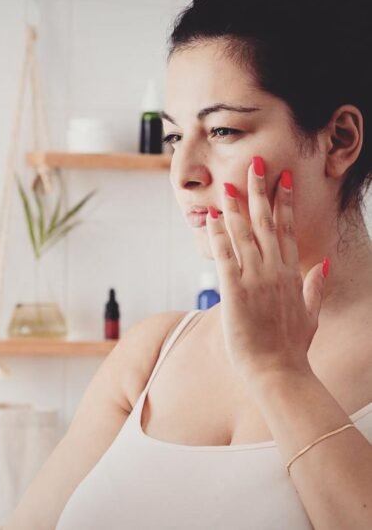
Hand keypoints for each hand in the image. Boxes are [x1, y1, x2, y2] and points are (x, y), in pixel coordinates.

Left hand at [205, 156, 327, 382]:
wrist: (279, 373)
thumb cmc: (291, 347)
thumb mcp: (311, 313)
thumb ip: (316, 286)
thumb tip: (325, 264)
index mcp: (292, 274)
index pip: (287, 229)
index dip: (284, 202)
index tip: (283, 179)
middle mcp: (275, 271)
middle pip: (266, 223)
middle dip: (260, 192)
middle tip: (255, 165)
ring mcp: (255, 280)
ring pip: (244, 235)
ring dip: (237, 207)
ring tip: (231, 183)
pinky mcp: (235, 292)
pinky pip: (225, 257)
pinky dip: (218, 236)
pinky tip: (213, 217)